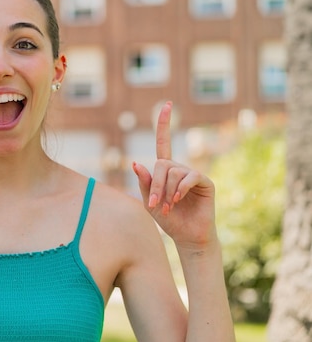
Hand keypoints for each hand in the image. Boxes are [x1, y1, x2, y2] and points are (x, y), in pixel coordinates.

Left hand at [132, 102, 216, 249]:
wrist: (187, 236)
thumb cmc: (169, 219)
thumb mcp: (149, 201)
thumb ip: (144, 183)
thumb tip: (135, 162)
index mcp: (166, 170)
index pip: (164, 142)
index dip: (164, 124)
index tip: (167, 105)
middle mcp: (180, 168)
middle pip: (162, 164)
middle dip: (155, 184)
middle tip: (154, 204)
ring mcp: (193, 174)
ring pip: (173, 172)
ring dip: (165, 191)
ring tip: (166, 207)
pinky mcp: (205, 182)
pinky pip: (189, 177)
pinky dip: (179, 189)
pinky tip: (176, 201)